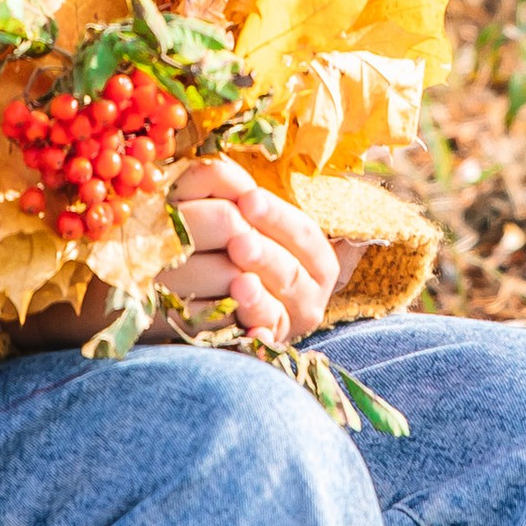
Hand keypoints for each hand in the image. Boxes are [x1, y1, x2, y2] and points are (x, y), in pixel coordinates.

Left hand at [166, 157, 336, 344]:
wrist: (210, 294)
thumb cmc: (229, 244)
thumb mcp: (235, 214)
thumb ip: (231, 189)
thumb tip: (225, 176)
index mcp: (314, 256)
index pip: (301, 232)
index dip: (276, 216)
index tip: (248, 199)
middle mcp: (310, 293)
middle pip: (290, 272)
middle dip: (265, 257)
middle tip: (239, 243)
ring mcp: (289, 324)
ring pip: (277, 309)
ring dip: (258, 298)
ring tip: (238, 284)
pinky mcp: (267, 349)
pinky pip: (261, 346)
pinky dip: (256, 339)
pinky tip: (248, 333)